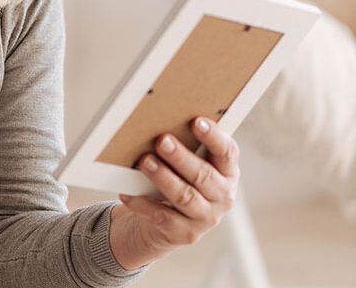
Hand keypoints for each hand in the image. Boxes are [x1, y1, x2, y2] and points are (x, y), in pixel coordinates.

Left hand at [108, 117, 240, 269]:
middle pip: (203, 175)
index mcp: (227, 172)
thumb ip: (183, 147)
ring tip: (145, 162)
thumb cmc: (177, 181)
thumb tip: (158, 123)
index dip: (214, 136)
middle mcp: (223, 196)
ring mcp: (206, 217)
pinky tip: (127, 192)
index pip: (227, 152)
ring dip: (163, 178)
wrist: (165, 225)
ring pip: (184, 196)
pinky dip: (142, 203)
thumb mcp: (186, 165)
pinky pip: (162, 216)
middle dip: (181, 157)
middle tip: (162, 140)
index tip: (196, 121)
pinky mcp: (186, 234)